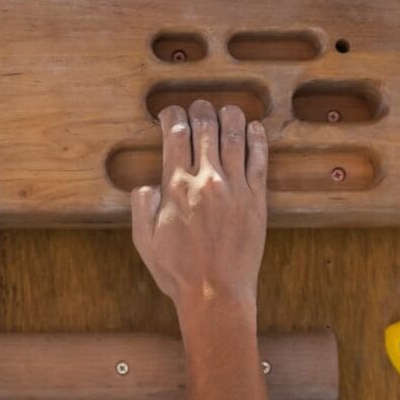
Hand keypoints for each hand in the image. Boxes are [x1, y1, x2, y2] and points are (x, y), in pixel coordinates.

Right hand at [132, 101, 267, 312]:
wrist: (215, 292)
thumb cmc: (177, 271)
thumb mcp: (144, 240)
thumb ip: (141, 207)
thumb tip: (145, 185)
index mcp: (175, 187)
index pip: (174, 135)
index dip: (172, 116)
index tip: (170, 113)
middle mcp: (205, 180)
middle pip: (205, 128)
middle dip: (200, 110)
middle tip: (199, 106)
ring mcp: (234, 188)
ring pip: (234, 137)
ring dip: (229, 116)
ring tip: (226, 110)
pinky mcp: (256, 200)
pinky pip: (258, 160)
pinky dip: (257, 139)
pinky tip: (254, 128)